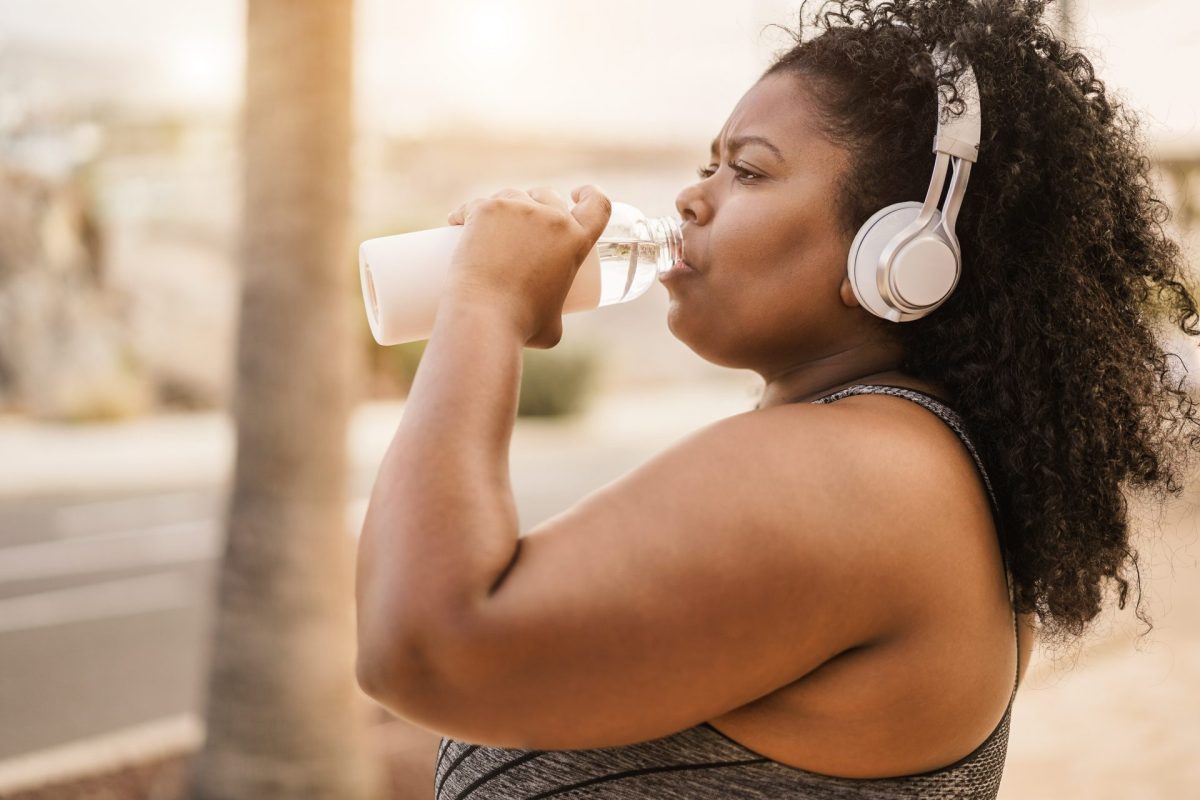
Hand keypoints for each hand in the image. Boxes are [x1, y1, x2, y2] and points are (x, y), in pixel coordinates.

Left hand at [445, 185, 610, 348]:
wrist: (484, 317)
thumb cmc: (521, 327)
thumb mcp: (553, 327)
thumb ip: (555, 316)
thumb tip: (546, 320)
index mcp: (576, 241)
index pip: (597, 206)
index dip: (590, 194)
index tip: (576, 195)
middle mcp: (551, 218)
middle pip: (548, 195)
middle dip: (537, 202)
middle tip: (519, 226)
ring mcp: (517, 209)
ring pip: (512, 195)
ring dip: (504, 205)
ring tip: (487, 229)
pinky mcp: (485, 209)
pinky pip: (476, 203)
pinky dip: (465, 214)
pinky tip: (456, 222)